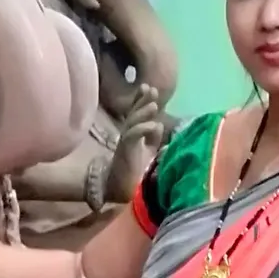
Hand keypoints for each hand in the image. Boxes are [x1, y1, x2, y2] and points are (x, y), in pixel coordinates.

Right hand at [105, 84, 163, 203]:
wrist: (120, 188)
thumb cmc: (133, 170)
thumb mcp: (147, 151)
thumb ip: (153, 138)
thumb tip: (158, 123)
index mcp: (133, 133)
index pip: (136, 113)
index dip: (141, 100)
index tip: (150, 88)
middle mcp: (127, 134)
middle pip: (134, 113)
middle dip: (142, 100)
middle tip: (151, 89)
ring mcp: (125, 142)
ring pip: (133, 122)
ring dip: (143, 112)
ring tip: (154, 104)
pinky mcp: (125, 150)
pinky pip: (132, 136)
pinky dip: (142, 129)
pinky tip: (153, 125)